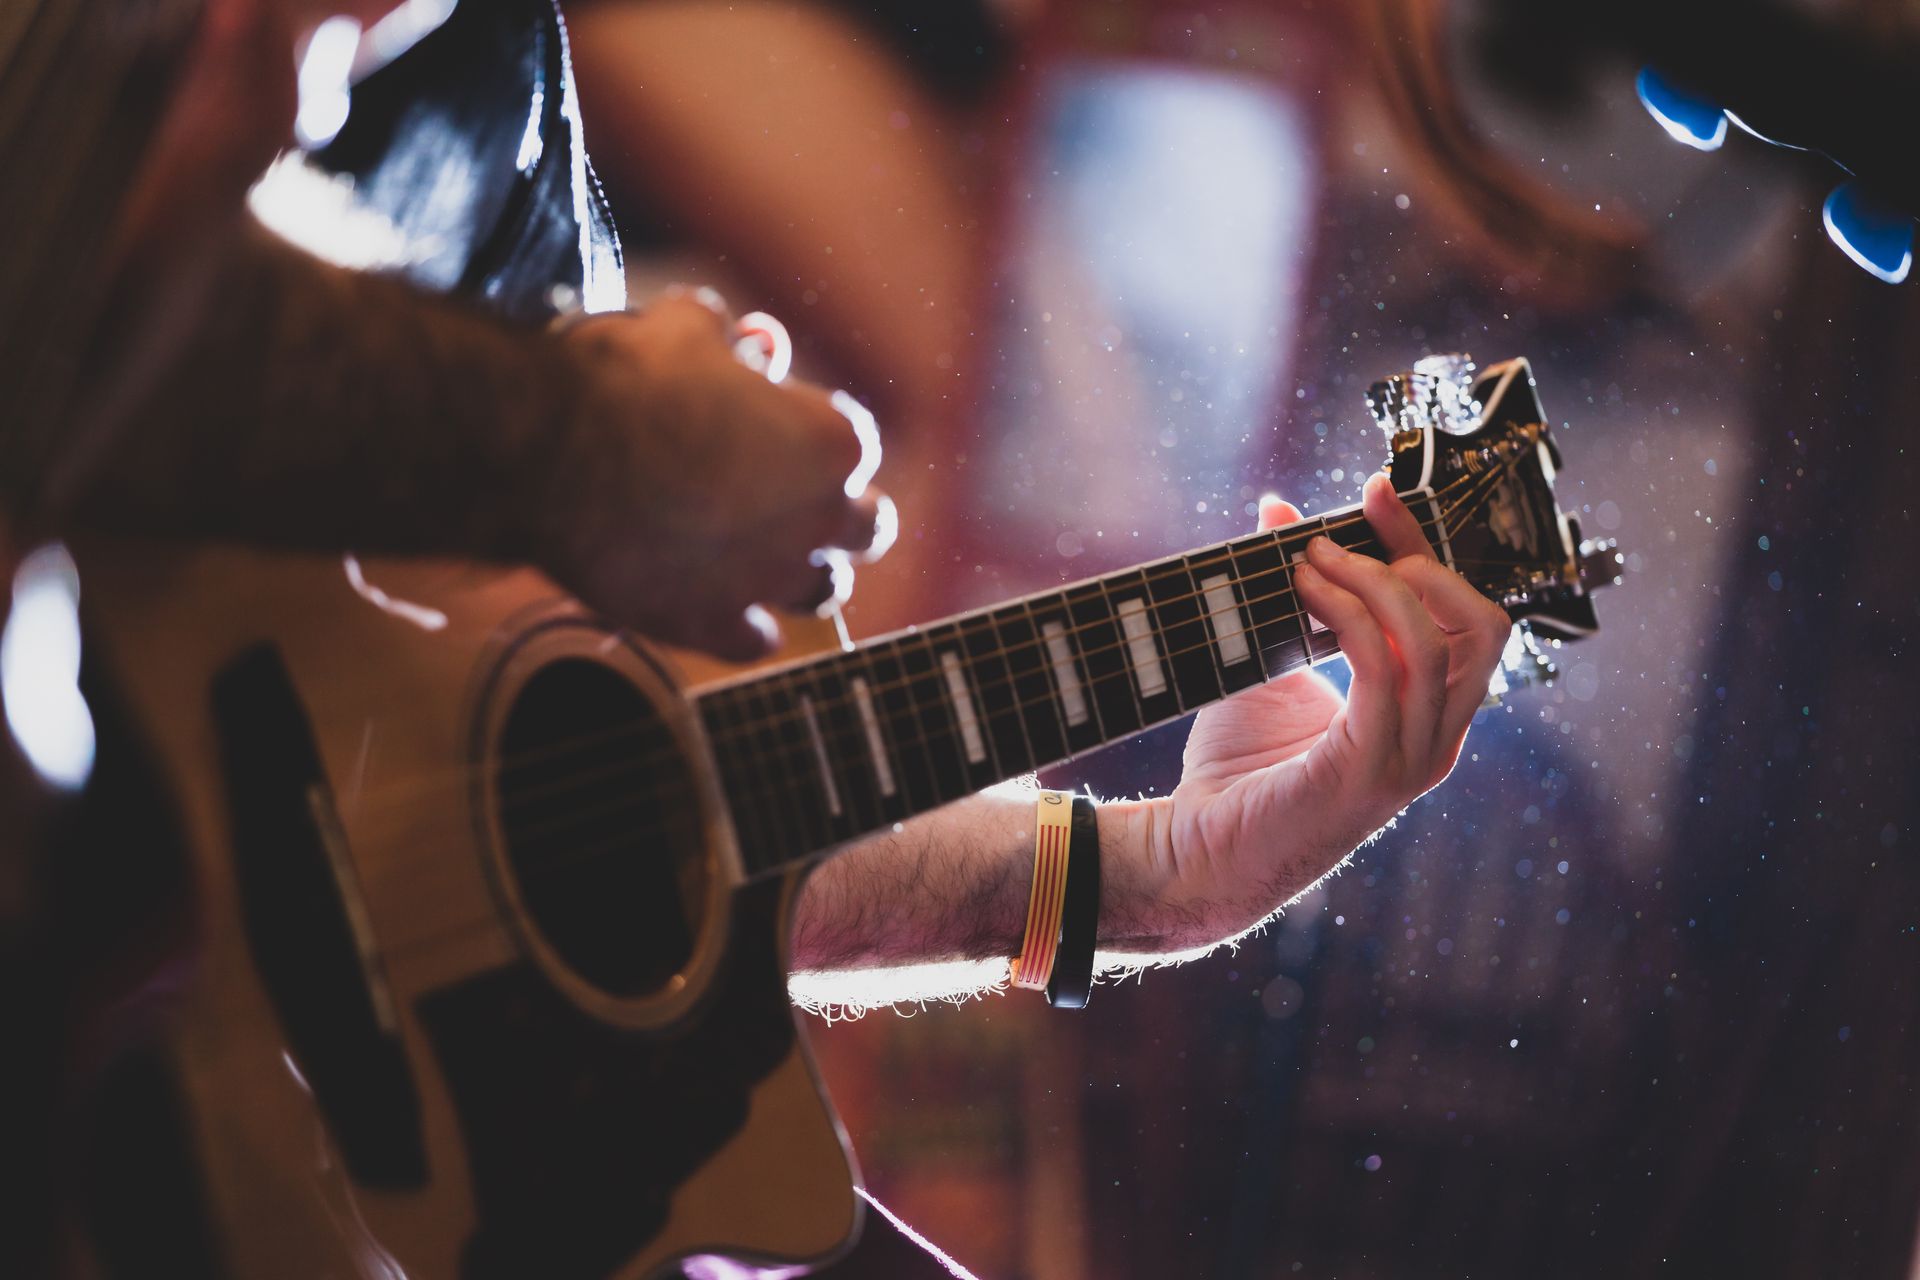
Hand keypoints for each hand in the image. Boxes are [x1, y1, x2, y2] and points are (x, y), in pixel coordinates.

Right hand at [539, 292, 890, 659]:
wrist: (553, 450)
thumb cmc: (624, 377)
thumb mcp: (686, 326)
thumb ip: (726, 338)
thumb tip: (734, 341)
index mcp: (829, 440)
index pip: (853, 442)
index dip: (810, 431)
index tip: (775, 426)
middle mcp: (819, 516)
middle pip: (868, 527)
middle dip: (838, 512)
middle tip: (796, 500)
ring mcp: (770, 578)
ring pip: (823, 591)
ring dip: (802, 574)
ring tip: (765, 558)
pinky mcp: (714, 624)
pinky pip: (753, 642)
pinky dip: (741, 627)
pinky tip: (717, 608)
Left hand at [1112, 475, 1512, 953]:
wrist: (1198, 857)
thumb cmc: (1236, 771)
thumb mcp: (1268, 662)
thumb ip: (1289, 594)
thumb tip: (1275, 506)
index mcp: (1431, 716)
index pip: (1466, 614)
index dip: (1426, 545)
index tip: (1375, 494)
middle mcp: (1439, 739)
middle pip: (1480, 623)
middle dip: (1417, 561)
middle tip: (1339, 539)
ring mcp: (1413, 760)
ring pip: (1437, 641)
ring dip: (1372, 583)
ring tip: (1308, 562)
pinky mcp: (1371, 772)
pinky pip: (1387, 671)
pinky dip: (1351, 617)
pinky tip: (1306, 593)